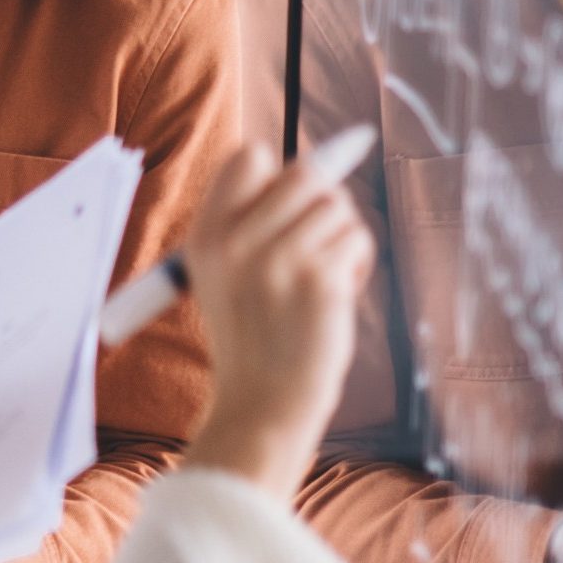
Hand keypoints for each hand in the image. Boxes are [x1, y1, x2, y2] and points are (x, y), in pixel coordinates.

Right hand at [183, 142, 374, 500]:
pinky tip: (335, 297)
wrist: (262, 405)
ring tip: (323, 280)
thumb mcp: (224, 276)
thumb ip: (254, 224)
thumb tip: (326, 166)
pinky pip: (357, 239)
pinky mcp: (317, 278)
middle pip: (304, 173)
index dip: (277, 177)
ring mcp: (276, 258)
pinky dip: (357, 264)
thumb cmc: (254, 340)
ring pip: (337, 207)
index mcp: (205, 236)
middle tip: (316, 243)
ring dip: (342, 239)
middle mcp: (235, 241)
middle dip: (322, 203)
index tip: (287, 208)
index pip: (249, 158)